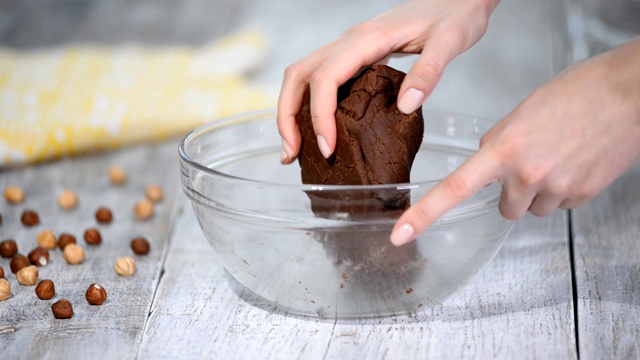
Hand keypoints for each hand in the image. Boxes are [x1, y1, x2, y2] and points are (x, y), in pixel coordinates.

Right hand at [277, 0, 499, 161]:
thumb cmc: (455, 14)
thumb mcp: (450, 41)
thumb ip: (429, 72)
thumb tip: (405, 106)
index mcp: (366, 39)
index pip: (326, 78)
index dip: (320, 115)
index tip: (327, 147)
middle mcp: (349, 41)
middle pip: (299, 76)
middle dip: (288, 116)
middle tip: (292, 154)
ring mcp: (349, 47)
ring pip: (303, 76)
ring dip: (292, 111)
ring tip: (296, 148)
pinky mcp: (356, 55)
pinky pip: (321, 79)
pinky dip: (310, 105)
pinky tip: (318, 128)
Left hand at [390, 38, 639, 245]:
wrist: (627, 93)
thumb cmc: (576, 93)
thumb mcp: (521, 113)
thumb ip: (498, 142)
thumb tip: (487, 163)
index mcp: (502, 149)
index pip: (454, 189)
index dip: (424, 215)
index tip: (402, 234)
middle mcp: (526, 174)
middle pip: (505, 208)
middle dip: (512, 192)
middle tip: (530, 165)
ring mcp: (556, 188)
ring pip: (534, 209)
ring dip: (540, 192)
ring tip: (558, 158)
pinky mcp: (582, 195)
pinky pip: (561, 205)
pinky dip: (565, 190)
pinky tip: (575, 163)